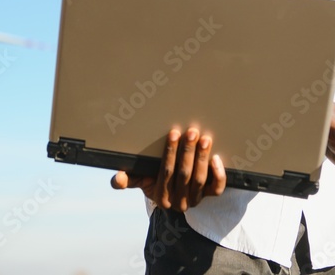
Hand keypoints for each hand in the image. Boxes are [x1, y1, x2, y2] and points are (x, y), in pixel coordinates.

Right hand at [110, 126, 226, 210]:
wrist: (174, 192)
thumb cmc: (154, 179)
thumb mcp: (140, 179)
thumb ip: (128, 179)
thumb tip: (116, 179)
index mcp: (161, 197)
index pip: (166, 172)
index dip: (170, 153)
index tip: (173, 134)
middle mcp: (179, 202)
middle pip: (184, 175)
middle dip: (188, 152)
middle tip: (191, 132)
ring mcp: (195, 200)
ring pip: (199, 180)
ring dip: (202, 157)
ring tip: (204, 139)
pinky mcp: (209, 196)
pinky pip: (216, 189)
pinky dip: (218, 174)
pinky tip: (216, 158)